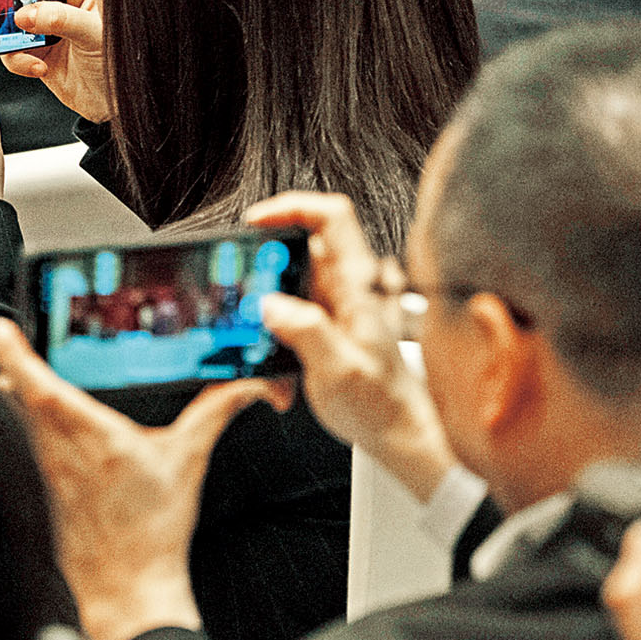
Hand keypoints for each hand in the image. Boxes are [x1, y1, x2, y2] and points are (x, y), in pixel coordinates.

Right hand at [0, 0, 111, 123]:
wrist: (113, 106)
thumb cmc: (122, 63)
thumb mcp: (97, 34)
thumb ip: (62, 20)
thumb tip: (26, 14)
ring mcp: (48, 20)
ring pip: (13, 7)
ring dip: (10, 22)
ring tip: (22, 34)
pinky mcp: (34, 47)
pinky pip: (11, 45)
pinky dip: (18, 57)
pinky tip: (38, 66)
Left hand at [0, 318, 291, 639]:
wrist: (129, 589)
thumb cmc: (154, 532)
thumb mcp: (189, 462)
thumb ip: (215, 413)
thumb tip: (251, 387)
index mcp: (95, 439)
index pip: (41, 388)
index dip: (16, 355)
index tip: (0, 329)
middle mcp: (62, 452)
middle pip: (21, 397)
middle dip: (12, 362)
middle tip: (6, 334)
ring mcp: (49, 473)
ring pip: (22, 419)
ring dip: (19, 389)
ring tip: (17, 360)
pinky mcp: (47, 490)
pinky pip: (31, 443)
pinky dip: (30, 420)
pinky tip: (40, 414)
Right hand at [245, 192, 459, 503]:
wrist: (397, 433)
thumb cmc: (381, 405)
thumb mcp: (339, 370)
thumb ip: (307, 332)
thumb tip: (271, 304)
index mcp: (356, 287)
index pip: (332, 218)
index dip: (293, 207)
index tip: (257, 221)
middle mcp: (346, 288)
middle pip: (301, 244)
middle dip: (264, 261)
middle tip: (243, 285)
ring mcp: (335, 305)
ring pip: (289, 278)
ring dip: (265, 299)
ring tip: (255, 331)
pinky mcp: (325, 324)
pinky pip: (288, 309)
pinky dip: (272, 326)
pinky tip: (271, 356)